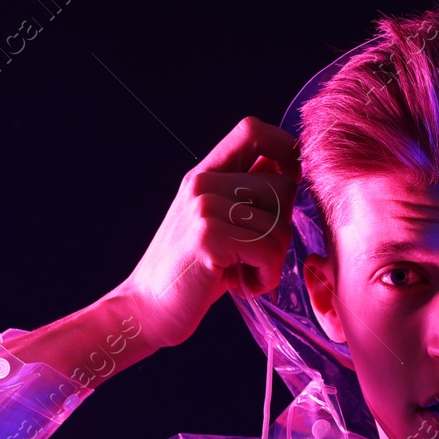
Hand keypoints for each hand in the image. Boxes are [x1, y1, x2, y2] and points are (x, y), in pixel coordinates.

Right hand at [113, 116, 300, 347]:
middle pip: (283, 186)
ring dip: (272, 261)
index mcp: (205, 174)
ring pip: (282, 225)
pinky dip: (266, 278)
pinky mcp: (209, 238)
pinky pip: (270, 252)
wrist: (146, 309)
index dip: (285, 146)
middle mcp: (203, 183)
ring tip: (242, 272)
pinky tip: (241, 285)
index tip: (292, 180)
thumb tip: (291, 165)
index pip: (253, 130)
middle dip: (283, 229)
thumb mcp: (216, 221)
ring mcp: (204, 208)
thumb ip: (245, 192)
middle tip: (253, 255)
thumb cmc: (192, 271)